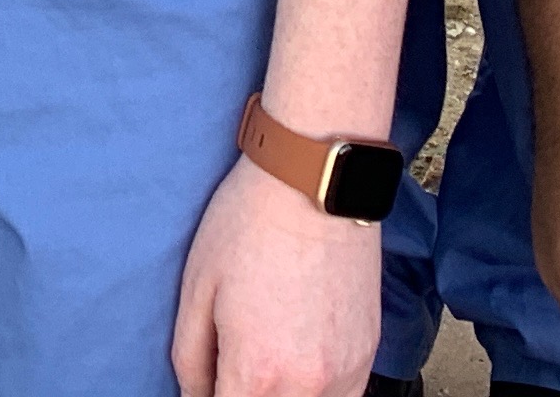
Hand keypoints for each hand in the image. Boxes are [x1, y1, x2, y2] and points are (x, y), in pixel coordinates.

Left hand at [166, 157, 380, 395]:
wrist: (315, 183)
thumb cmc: (248, 225)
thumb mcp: (197, 290)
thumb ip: (191, 360)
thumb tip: (196, 396)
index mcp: (257, 372)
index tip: (210, 384)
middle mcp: (307, 386)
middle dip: (245, 394)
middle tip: (232, 367)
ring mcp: (345, 375)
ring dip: (283, 396)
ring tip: (266, 361)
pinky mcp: (368, 356)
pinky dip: (318, 393)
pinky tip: (298, 366)